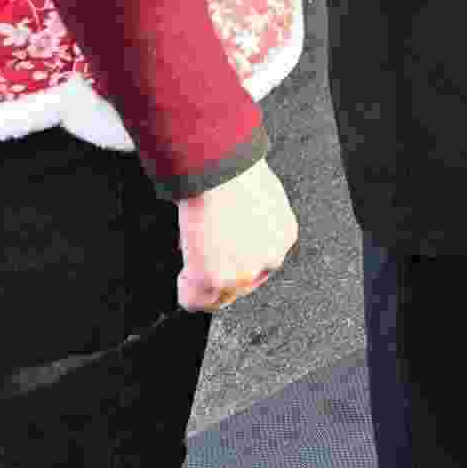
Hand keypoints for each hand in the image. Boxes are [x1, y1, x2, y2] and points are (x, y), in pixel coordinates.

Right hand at [176, 161, 297, 313]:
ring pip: (219, 297)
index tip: (223, 252)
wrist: (220, 168)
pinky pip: (192, 299)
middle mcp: (269, 258)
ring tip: (192, 263)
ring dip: (202, 283)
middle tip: (204, 258)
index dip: (236, 258)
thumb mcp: (258, 195)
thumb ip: (253, 220)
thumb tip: (232, 230)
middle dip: (221, 273)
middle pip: (243, 284)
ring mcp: (243, 272)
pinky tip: (183, 273)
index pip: (261, 263)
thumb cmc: (235, 171)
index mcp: (283, 235)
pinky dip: (184, 290)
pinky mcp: (214, 279)